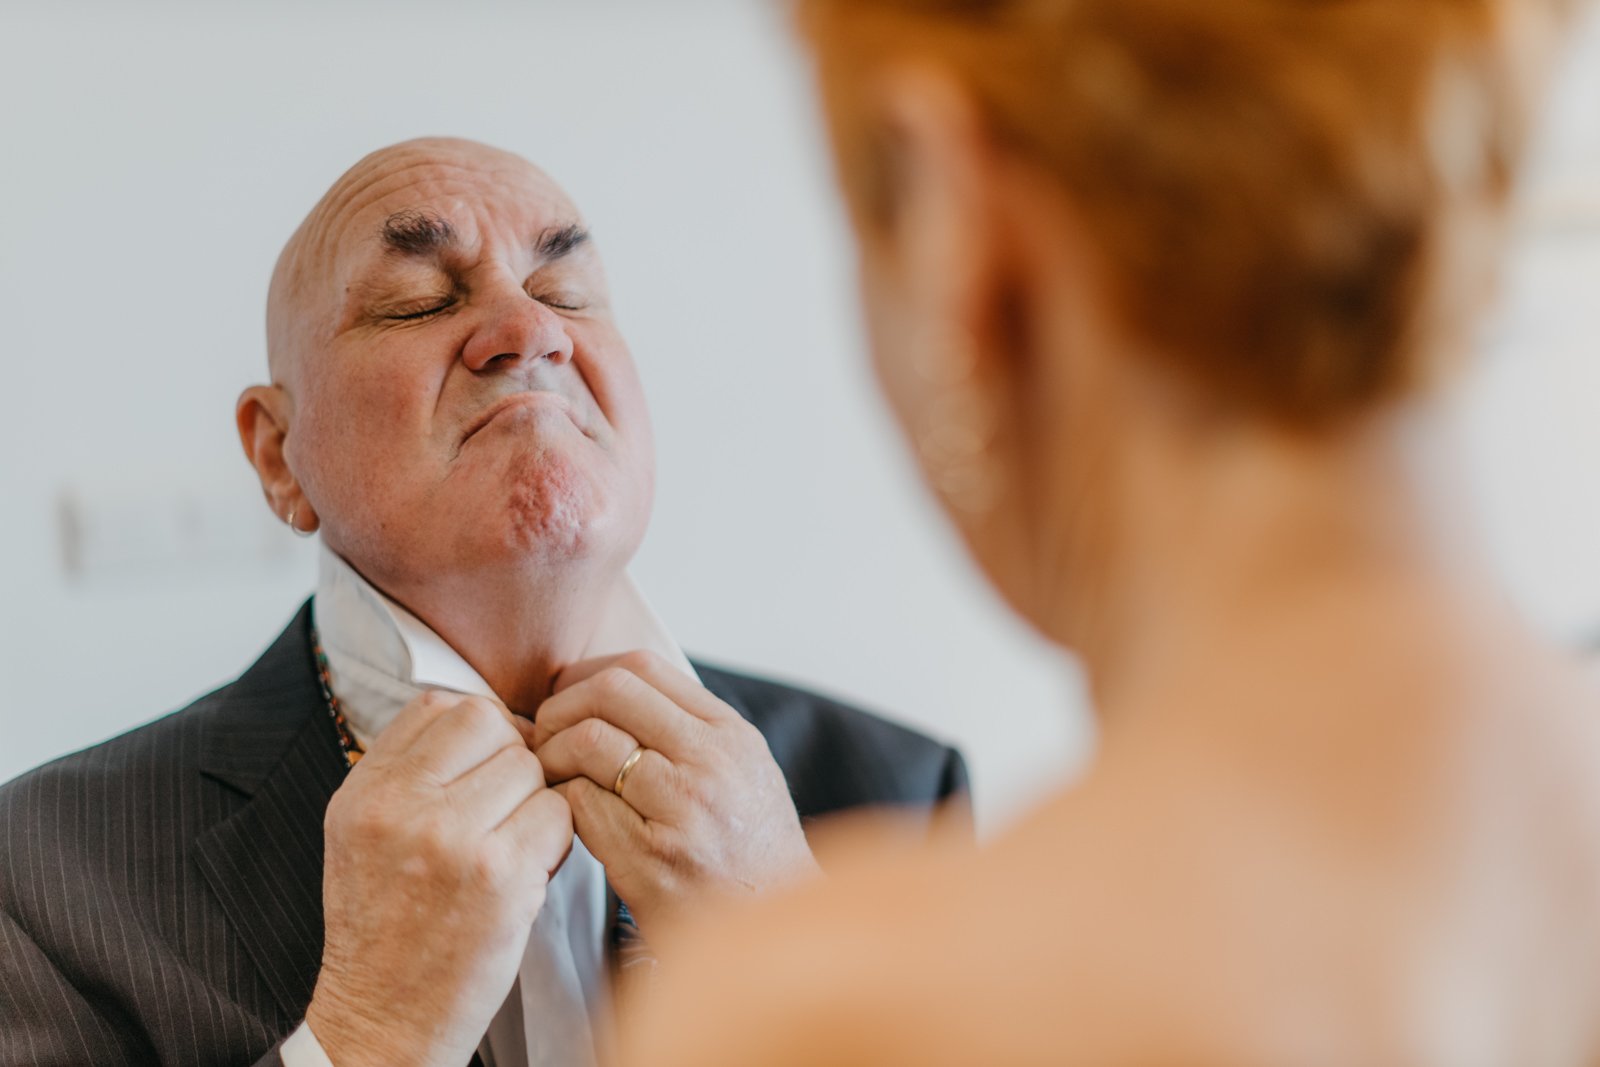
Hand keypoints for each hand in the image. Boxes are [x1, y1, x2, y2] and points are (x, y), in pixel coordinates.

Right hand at [305, 691, 572, 1066]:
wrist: (381, 1021)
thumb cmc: (384, 930)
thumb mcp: (363, 836)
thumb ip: (409, 773)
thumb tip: (486, 721)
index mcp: (365, 792)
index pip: (440, 705)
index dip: (479, 728)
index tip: (486, 765)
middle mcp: (400, 807)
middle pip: (493, 726)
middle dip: (513, 760)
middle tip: (506, 809)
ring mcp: (449, 839)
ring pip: (531, 768)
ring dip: (536, 801)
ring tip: (512, 845)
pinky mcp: (498, 876)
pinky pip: (558, 815)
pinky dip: (556, 839)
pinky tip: (528, 870)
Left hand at [532, 651, 819, 939]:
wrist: (775, 930)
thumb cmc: (750, 852)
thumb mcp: (743, 771)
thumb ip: (689, 729)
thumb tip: (611, 690)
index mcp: (730, 735)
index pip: (642, 668)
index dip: (588, 677)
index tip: (568, 700)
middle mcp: (711, 763)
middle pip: (610, 693)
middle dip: (560, 708)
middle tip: (544, 735)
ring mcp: (682, 810)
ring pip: (589, 742)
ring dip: (551, 754)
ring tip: (549, 776)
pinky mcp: (650, 859)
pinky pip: (580, 804)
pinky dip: (559, 801)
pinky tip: (562, 815)